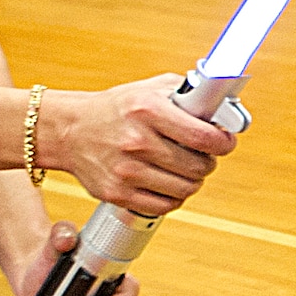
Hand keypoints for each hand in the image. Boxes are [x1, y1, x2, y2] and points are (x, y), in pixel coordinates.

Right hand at [42, 73, 237, 214]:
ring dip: (192, 180)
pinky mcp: (118, 194)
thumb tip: (222, 105)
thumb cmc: (116, 109)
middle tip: (202, 155)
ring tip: (185, 168)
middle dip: (208, 161)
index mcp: (148, 110)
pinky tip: (168, 183)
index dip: (224, 143)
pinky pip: (165, 206)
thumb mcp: (151, 89)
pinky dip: (174, 197)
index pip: (204, 137)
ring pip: (185, 189)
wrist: (70, 131)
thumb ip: (188, 94)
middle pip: (198, 167)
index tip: (225, 142)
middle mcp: (137, 141)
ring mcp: (126, 171)